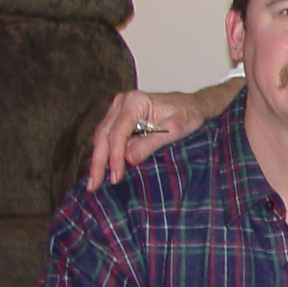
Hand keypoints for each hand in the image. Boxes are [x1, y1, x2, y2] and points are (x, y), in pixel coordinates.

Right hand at [85, 87, 223, 189]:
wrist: (193, 105)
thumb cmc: (188, 114)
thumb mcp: (176, 129)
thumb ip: (152, 142)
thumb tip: (128, 159)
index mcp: (136, 101)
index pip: (119, 132)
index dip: (115, 156)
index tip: (115, 177)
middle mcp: (122, 102)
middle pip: (104, 135)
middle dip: (99, 161)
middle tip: (94, 185)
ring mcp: (118, 108)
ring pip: (102, 137)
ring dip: (98, 160)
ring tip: (94, 182)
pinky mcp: (119, 117)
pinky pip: (108, 137)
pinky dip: (105, 153)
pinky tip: (103, 169)